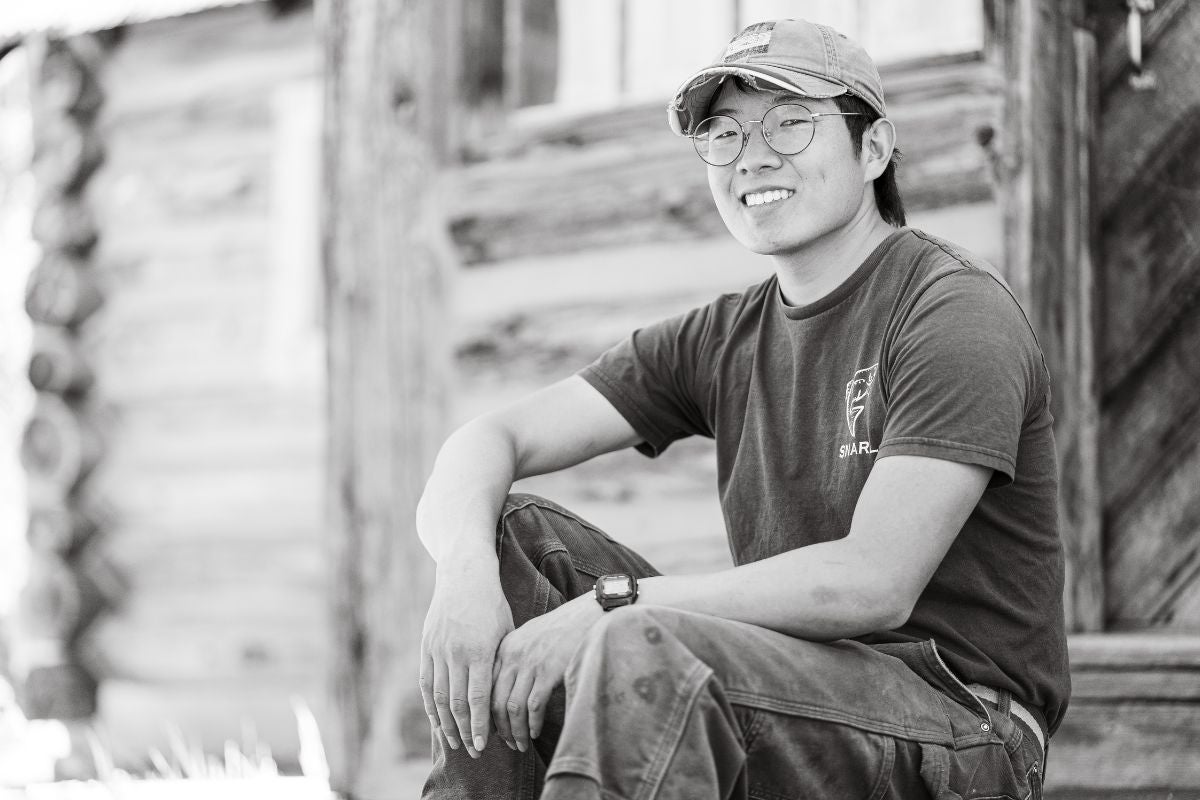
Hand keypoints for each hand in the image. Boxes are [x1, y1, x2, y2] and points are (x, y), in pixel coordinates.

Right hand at [419, 565, 513, 757]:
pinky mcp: (426, 646)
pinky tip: (437, 721)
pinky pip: (426, 683)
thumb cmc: (492, 603)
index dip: (479, 725)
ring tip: (455, 743)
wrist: (463, 574)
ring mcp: (437, 649)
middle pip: (457, 703)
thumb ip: (500, 663)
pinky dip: (430, 705)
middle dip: (465, 731)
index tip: (483, 745)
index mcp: (479, 650)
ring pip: (439, 697)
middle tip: (473, 752)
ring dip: (446, 724)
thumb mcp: (505, 630)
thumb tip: (505, 696)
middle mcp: (455, 652)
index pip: (478, 698)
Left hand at [490, 592, 601, 752]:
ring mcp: (531, 663)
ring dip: (516, 731)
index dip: (487, 713)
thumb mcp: (529, 636)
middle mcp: (513, 656)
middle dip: (500, 728)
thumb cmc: (562, 627)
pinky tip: (534, 732)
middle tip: (507, 744)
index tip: (493, 730)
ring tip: (521, 745)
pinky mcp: (549, 671)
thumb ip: (515, 658)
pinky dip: (532, 723)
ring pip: (513, 707)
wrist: (588, 613)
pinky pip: (534, 706)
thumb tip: (508, 689)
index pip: (486, 687)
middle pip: (495, 701)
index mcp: (505, 648)